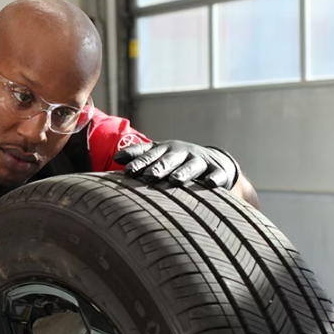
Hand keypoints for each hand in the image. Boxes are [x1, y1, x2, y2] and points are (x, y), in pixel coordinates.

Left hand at [114, 140, 239, 188]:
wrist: (214, 160)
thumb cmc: (178, 160)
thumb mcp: (160, 154)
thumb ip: (139, 156)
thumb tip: (116, 159)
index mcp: (165, 149)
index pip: (150, 155)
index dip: (139, 162)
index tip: (128, 172)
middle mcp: (182, 153)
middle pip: (169, 159)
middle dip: (159, 167)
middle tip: (149, 176)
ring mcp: (200, 161)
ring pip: (192, 166)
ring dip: (184, 172)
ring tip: (175, 180)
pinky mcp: (218, 171)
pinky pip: (217, 174)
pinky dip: (214, 178)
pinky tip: (210, 184)